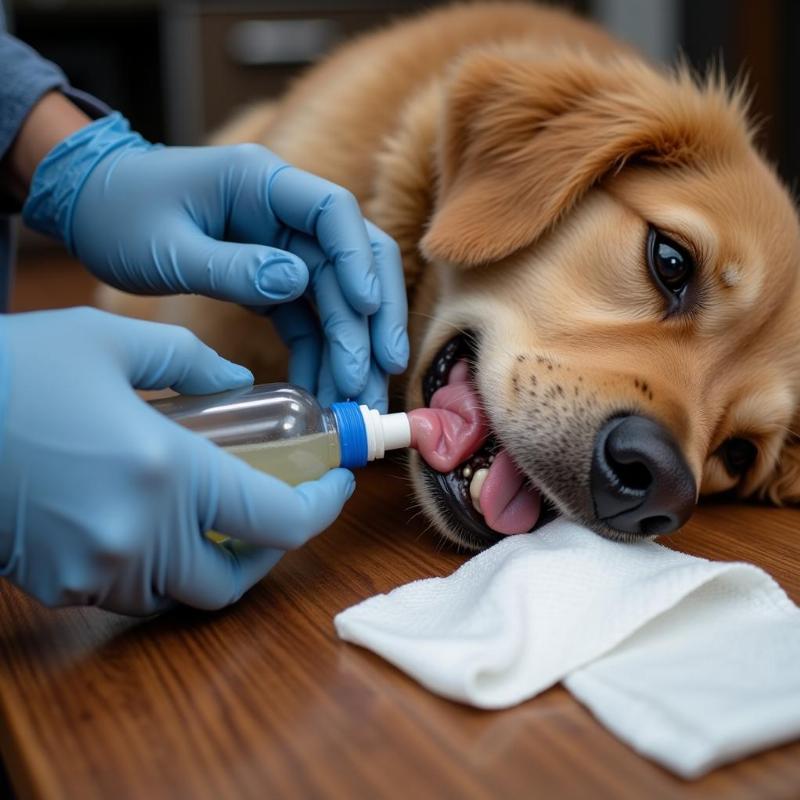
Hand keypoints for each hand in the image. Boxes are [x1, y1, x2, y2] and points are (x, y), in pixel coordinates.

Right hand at [0, 308, 354, 614]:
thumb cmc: (18, 369)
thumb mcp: (113, 340)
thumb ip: (191, 360)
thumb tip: (237, 381)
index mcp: (167, 473)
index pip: (280, 519)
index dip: (321, 508)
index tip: (334, 486)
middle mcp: (138, 536)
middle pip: (235, 579)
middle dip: (268, 548)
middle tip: (279, 506)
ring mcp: (95, 570)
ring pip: (183, 592)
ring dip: (212, 559)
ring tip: (218, 511)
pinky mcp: (58, 585)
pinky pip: (131, 591)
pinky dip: (157, 565)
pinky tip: (151, 520)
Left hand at [22, 111, 407, 410]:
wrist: (95, 210)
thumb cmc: (121, 215)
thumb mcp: (169, 248)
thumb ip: (230, 267)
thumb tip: (297, 283)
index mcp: (261, 182)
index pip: (333, 211)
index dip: (356, 259)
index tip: (364, 308)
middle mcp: (285, 213)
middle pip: (354, 259)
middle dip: (372, 318)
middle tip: (380, 372)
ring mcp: (285, 247)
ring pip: (339, 297)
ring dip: (352, 347)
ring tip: (356, 398)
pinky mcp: (274, 279)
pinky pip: (308, 318)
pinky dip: (319, 354)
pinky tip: (322, 389)